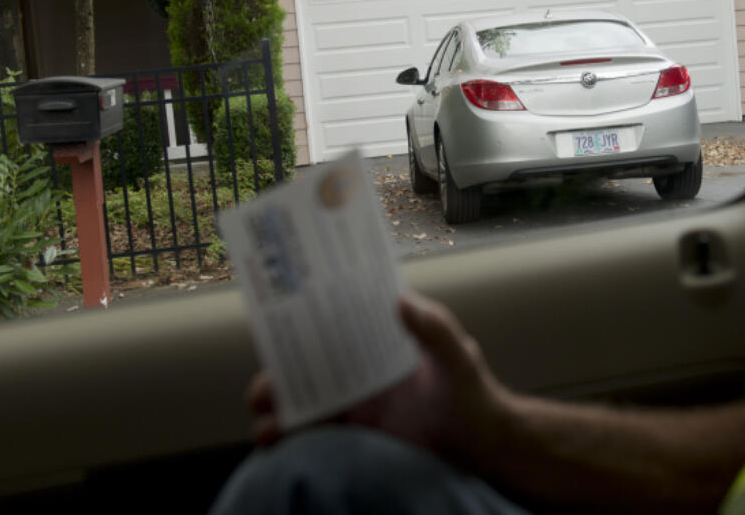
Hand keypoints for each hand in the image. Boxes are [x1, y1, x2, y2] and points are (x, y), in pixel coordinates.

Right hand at [247, 292, 509, 464]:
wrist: (480, 443)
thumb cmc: (473, 391)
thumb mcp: (458, 355)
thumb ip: (435, 328)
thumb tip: (400, 300)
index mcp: (382, 338)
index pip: (340, 318)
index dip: (307, 313)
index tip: (277, 312)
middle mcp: (362, 364)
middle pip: (309, 359)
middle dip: (280, 370)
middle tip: (264, 388)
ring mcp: (355, 397)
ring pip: (304, 395)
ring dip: (278, 405)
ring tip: (266, 422)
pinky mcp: (353, 430)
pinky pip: (313, 428)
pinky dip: (290, 432)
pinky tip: (275, 440)